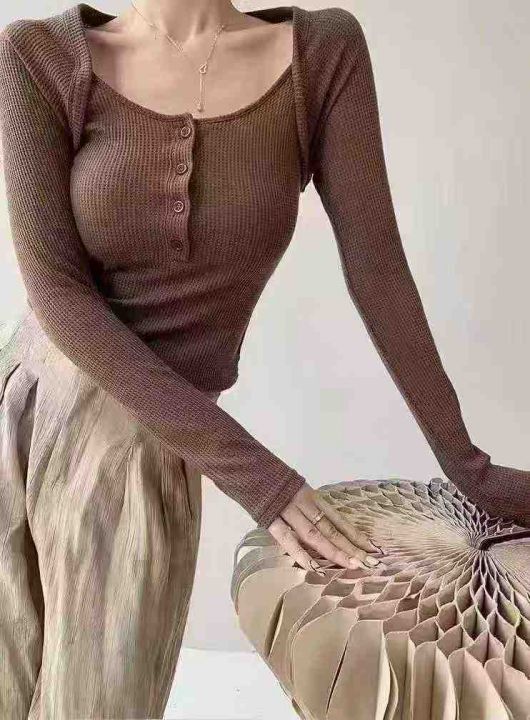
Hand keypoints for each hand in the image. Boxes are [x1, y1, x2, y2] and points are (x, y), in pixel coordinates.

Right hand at [266, 482, 386, 573]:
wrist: (242, 461)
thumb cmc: (266, 475)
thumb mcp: (290, 487)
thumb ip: (303, 505)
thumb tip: (318, 524)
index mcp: (310, 495)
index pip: (338, 518)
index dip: (355, 534)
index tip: (372, 548)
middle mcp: (303, 502)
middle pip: (331, 528)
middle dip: (351, 547)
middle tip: (371, 562)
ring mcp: (287, 509)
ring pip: (315, 534)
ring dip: (334, 551)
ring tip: (352, 565)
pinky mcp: (269, 516)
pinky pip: (286, 538)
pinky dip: (300, 553)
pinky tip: (314, 566)